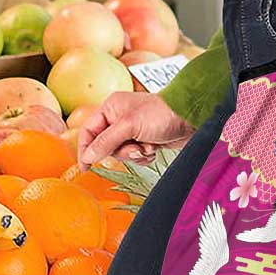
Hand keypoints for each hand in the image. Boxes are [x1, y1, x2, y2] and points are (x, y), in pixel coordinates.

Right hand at [77, 92, 194, 168]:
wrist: (190, 118)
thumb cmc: (161, 114)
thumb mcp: (129, 126)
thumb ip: (106, 141)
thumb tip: (88, 156)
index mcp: (110, 108)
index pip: (88, 131)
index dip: (85, 149)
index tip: (85, 167)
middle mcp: (118, 118)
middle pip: (105, 146)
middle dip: (122, 151)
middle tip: (135, 148)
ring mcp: (132, 130)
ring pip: (121, 153)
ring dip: (135, 154)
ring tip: (148, 146)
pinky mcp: (144, 140)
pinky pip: (134, 156)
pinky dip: (144, 156)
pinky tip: (154, 149)